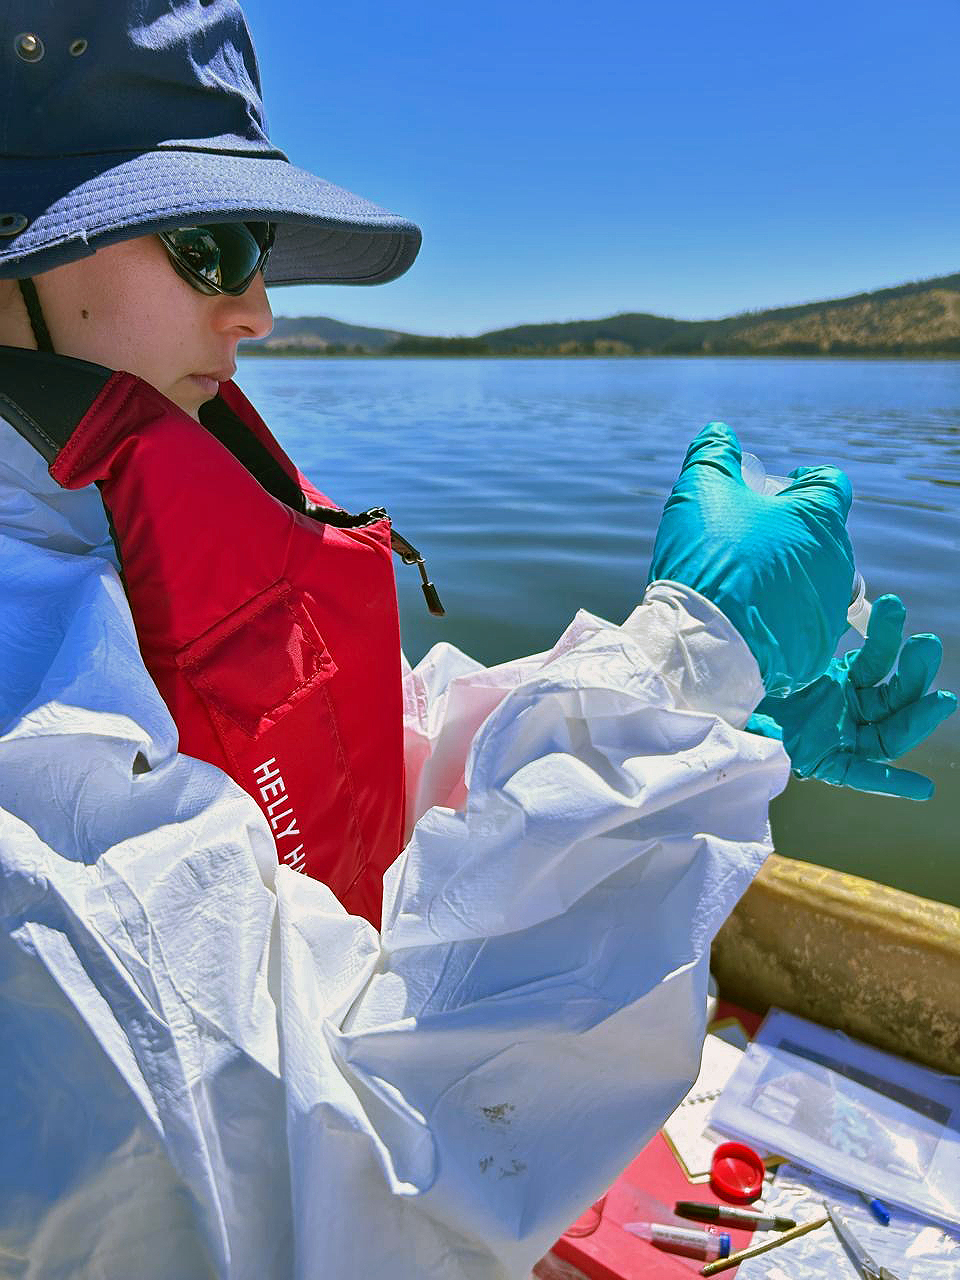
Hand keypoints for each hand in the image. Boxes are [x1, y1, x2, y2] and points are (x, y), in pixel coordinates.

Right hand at [648, 421, 854, 693]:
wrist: (702, 644)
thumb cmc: (707, 560)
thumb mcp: (700, 491)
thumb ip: (713, 453)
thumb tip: (719, 432)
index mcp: (819, 518)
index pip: (830, 483)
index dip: (802, 481)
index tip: (772, 492)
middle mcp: (837, 561)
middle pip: (821, 533)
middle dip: (790, 530)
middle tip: (747, 538)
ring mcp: (830, 607)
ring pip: (815, 578)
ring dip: (788, 573)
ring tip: (744, 581)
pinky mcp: (817, 647)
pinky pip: (804, 621)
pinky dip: (783, 615)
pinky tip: (748, 616)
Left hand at [748, 595, 956, 798]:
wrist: (713, 703)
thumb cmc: (746, 677)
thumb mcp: (777, 651)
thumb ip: (803, 627)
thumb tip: (824, 587)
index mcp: (835, 681)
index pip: (871, 662)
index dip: (885, 636)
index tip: (892, 605)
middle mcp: (842, 709)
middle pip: (889, 696)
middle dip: (913, 672)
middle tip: (926, 643)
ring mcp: (837, 736)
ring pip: (887, 732)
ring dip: (918, 717)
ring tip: (945, 700)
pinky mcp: (824, 763)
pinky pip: (861, 775)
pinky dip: (892, 782)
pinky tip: (924, 787)